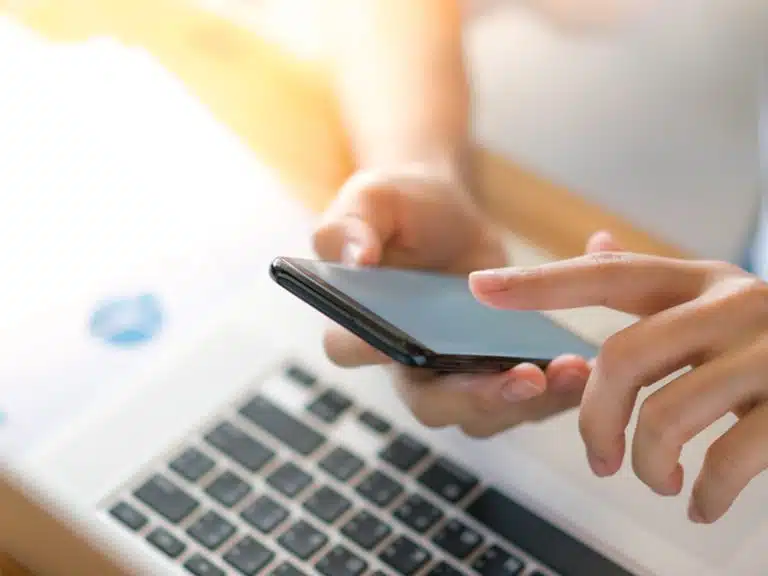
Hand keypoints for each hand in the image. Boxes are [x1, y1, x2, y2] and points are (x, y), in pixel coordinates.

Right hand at [312, 165, 591, 435]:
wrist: (443, 215)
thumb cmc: (399, 207)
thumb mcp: (371, 200)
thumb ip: (352, 224)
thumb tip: (357, 257)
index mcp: (360, 324)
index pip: (352, 348)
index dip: (375, 352)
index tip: (415, 342)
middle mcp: (404, 364)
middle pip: (431, 403)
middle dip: (479, 397)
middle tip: (527, 376)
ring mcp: (452, 374)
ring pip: (485, 414)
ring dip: (531, 402)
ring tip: (575, 368)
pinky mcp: (494, 370)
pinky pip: (525, 396)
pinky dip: (560, 385)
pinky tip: (589, 356)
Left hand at [470, 231, 767, 522]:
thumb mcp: (718, 294)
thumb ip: (655, 279)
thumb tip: (596, 243)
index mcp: (699, 280)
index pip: (606, 275)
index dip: (540, 283)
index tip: (480, 287)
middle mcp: (733, 305)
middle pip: (624, 358)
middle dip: (595, 418)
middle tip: (598, 458)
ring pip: (669, 415)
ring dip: (646, 462)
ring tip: (652, 479)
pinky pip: (732, 459)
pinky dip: (704, 492)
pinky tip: (698, 502)